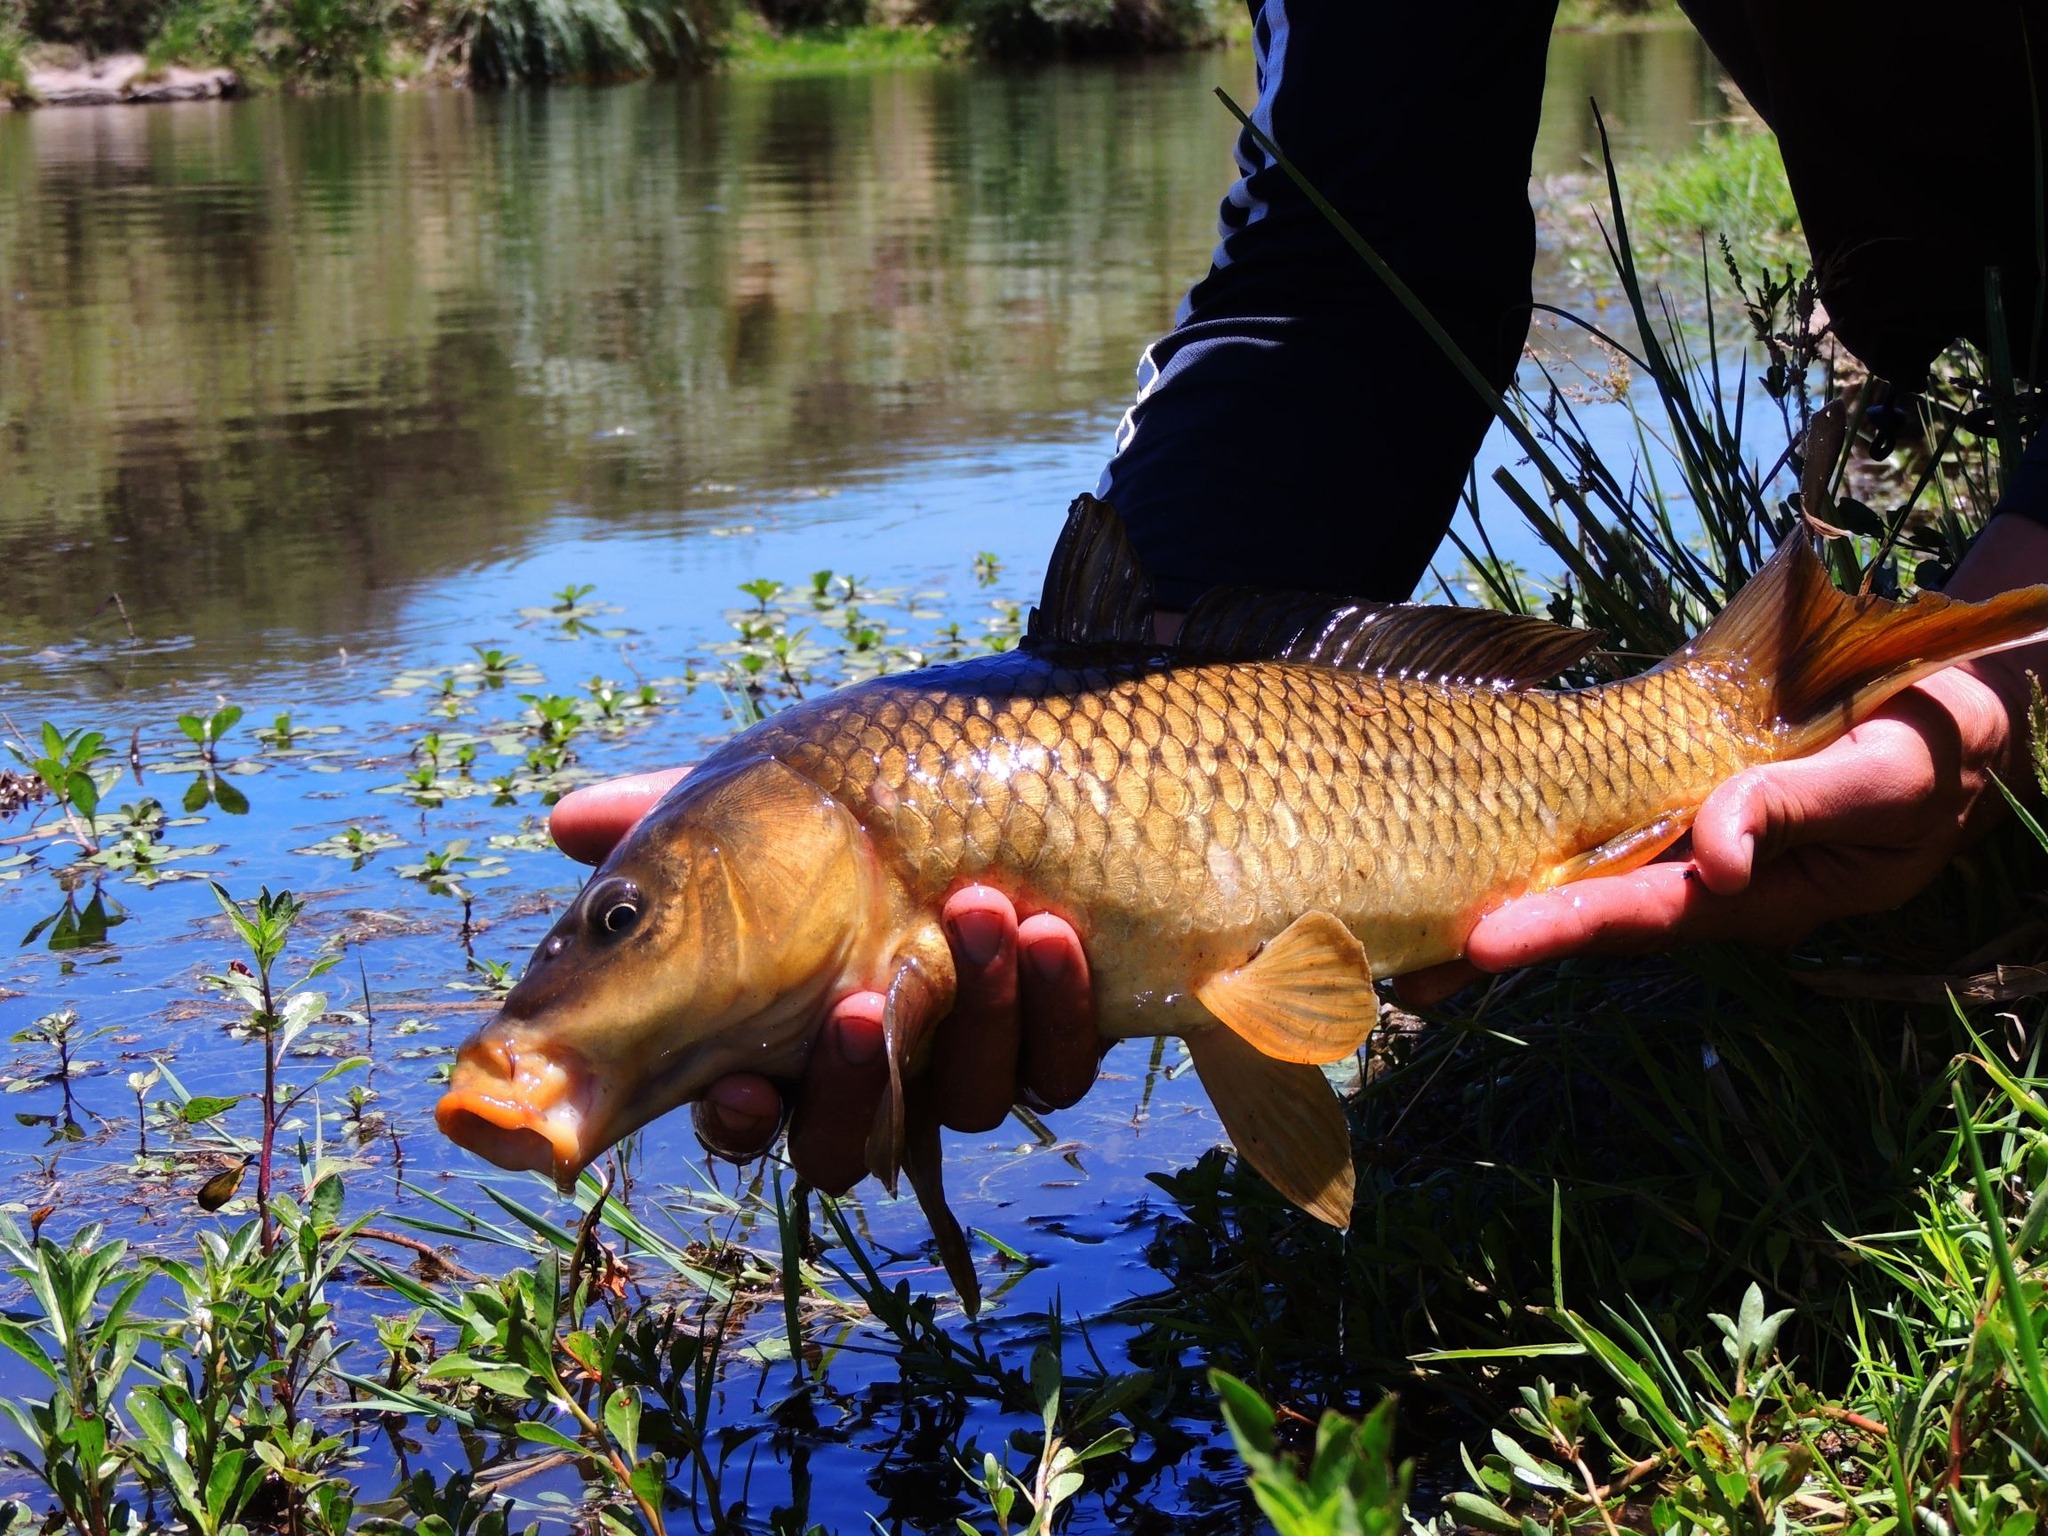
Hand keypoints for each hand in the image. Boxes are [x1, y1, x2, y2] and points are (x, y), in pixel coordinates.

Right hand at [548, 770, 1100, 1194]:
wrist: (1015, 753)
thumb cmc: (866, 788)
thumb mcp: (768, 793)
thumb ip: (669, 814)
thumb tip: (565, 819)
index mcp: (785, 1030)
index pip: (746, 1119)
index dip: (740, 1122)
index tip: (743, 1087)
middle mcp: (875, 1067)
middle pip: (847, 1146)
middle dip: (854, 1085)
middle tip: (863, 996)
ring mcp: (965, 1060)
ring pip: (964, 1102)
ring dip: (974, 1014)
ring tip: (979, 908)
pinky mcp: (1050, 1041)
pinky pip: (1055, 1070)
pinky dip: (1056, 1010)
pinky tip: (1051, 932)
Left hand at [1396, 515, 2047, 1005]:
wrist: (1962, 718)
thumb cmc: (1931, 748)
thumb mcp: (1881, 777)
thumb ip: (1795, 809)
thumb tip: (1718, 856)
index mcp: (1760, 897)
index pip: (1640, 915)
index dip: (1558, 928)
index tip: (1481, 943)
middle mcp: (1715, 886)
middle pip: (1593, 919)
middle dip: (1506, 943)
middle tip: (1408, 971)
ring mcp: (1700, 857)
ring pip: (1590, 889)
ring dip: (1511, 908)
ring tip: (1420, 933)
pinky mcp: (1689, 818)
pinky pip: (1607, 846)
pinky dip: (1545, 857)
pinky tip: (1488, 861)